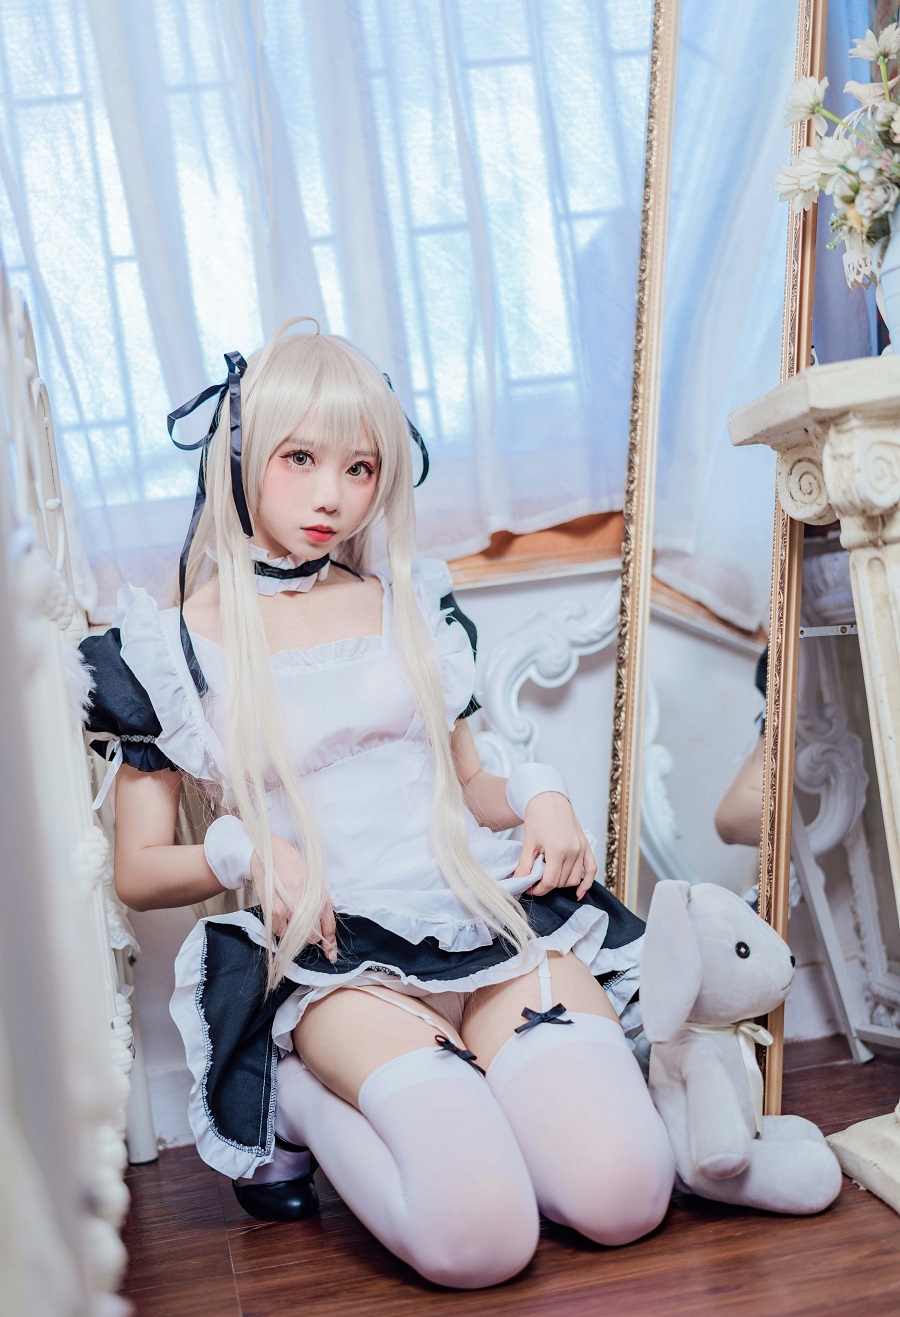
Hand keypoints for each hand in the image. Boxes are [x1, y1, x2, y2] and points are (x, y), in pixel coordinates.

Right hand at [250, 835, 337, 960]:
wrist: (269, 853)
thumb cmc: (293, 865)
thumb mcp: (314, 882)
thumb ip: (321, 907)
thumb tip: (324, 933)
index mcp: (321, 897)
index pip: (329, 928)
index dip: (330, 944)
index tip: (330, 954)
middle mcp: (309, 906)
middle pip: (312, 937)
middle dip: (309, 934)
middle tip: (300, 921)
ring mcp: (292, 910)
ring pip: (295, 937)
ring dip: (293, 932)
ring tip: (288, 914)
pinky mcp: (275, 912)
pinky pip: (280, 932)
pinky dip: (280, 928)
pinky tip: (279, 913)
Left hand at [514, 792, 597, 899]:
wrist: (549, 799)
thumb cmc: (538, 818)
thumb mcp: (528, 842)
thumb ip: (524, 865)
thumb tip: (518, 883)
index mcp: (558, 850)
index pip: (550, 882)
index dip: (538, 890)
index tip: (529, 888)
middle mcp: (573, 851)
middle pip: (561, 882)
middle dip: (547, 885)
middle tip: (535, 880)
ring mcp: (582, 849)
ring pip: (574, 879)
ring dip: (561, 883)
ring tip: (549, 875)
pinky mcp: (586, 846)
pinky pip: (592, 870)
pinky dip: (586, 884)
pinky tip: (578, 894)